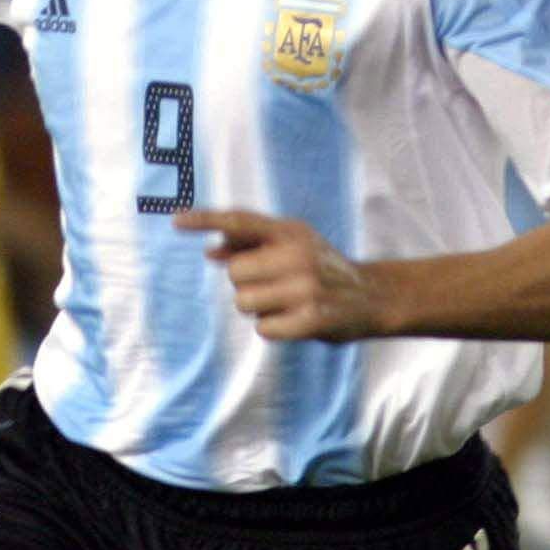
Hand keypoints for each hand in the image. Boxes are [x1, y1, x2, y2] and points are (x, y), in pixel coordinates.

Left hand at [175, 208, 384, 341]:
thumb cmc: (321, 269)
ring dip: (259, 308)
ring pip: (244, 302)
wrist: (373, 297)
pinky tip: (295, 320)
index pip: (240, 221)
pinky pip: (263, 329)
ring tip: (286, 302)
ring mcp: (306, 287)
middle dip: (246, 283)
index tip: (176, 222)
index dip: (206, 220)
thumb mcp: (293, 246)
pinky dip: (273, 328)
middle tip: (275, 285)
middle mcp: (298, 254)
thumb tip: (210, 252)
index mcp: (290, 231)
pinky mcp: (312, 320)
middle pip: (235, 273)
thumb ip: (251, 245)